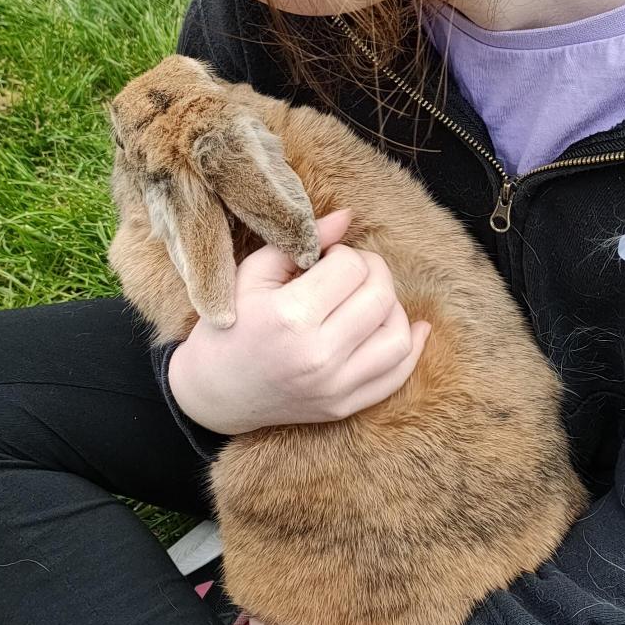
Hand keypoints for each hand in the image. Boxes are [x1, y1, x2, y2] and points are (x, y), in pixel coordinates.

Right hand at [167, 209, 429, 436]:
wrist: (213, 393)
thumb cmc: (230, 326)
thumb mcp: (252, 274)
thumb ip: (302, 242)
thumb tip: (347, 217)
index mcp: (290, 317)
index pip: (351, 267)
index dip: (342, 253)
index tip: (325, 259)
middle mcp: (318, 355)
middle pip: (380, 297)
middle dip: (373, 272)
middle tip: (352, 271)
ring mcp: (334, 387)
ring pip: (397, 336)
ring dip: (392, 308)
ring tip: (367, 299)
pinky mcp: (343, 407)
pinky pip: (396, 375)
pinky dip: (410, 347)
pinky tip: (410, 327)